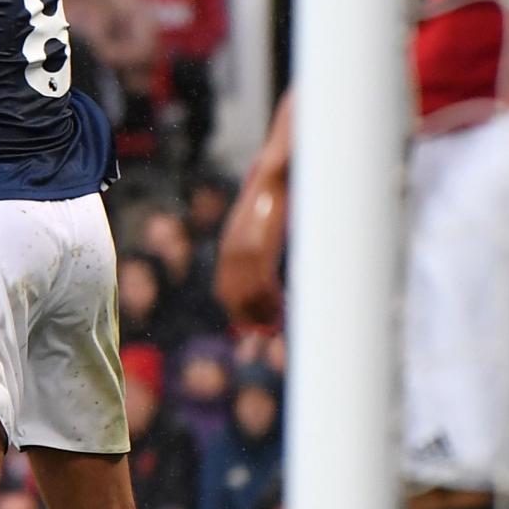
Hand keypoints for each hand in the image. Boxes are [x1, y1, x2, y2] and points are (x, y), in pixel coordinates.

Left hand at [214, 187, 284, 328]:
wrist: (271, 176)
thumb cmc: (271, 201)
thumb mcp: (258, 228)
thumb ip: (258, 250)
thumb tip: (267, 274)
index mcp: (229, 248)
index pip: (225, 290)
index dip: (237, 312)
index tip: (250, 328)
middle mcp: (231, 252)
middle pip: (233, 297)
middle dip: (249, 318)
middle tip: (267, 333)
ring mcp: (243, 250)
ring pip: (248, 294)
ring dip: (263, 313)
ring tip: (277, 325)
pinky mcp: (259, 247)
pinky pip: (263, 283)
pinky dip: (272, 300)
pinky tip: (283, 307)